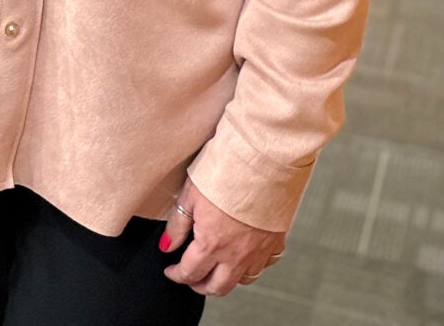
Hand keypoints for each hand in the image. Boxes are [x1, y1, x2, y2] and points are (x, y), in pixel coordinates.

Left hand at [159, 178, 285, 295]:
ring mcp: (259, 249)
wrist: (264, 157)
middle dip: (200, 285)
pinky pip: (265, 264)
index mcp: (212, 243)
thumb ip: (178, 225)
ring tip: (217, 268)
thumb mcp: (191, 193)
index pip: (190, 272)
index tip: (171, 271)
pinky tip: (245, 254)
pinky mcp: (276, 239)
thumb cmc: (227, 169)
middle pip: (217, 286)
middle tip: (191, 277)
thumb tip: (167, 246)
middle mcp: (237, 253)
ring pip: (243, 280)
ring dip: (227, 279)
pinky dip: (253, 265)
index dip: (177, 275)